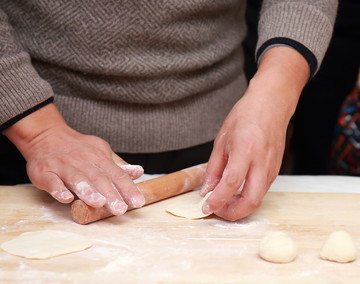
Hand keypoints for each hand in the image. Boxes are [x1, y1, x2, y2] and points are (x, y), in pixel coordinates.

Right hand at [4, 104, 144, 215]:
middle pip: (99, 178)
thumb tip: (138, 172)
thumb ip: (118, 165)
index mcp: (99, 158)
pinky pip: (51, 181)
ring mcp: (63, 166)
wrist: (46, 135)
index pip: (117, 175)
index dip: (128, 189)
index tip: (138, 202)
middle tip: (120, 209)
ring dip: (88, 191)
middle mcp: (83, 161)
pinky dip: (58, 189)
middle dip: (111, 194)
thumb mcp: (101, 152)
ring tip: (98, 203)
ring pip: (77, 179)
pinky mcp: (44, 172)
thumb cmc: (78, 149)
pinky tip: (66, 199)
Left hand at [200, 46, 308, 220]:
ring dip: (241, 207)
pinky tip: (236, 194)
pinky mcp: (275, 170)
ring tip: (224, 203)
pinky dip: (248, 198)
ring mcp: (272, 167)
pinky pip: (262, 190)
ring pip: (259, 198)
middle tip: (217, 211)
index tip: (205, 206)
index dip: (217, 200)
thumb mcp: (221, 140)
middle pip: (252, 200)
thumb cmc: (245, 117)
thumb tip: (207, 190)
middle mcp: (261, 162)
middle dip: (233, 213)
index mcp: (245, 150)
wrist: (271, 105)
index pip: (231, 183)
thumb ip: (214, 168)